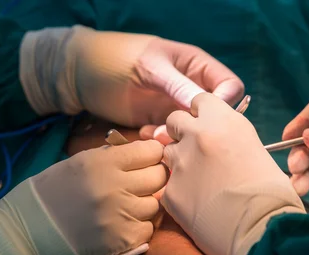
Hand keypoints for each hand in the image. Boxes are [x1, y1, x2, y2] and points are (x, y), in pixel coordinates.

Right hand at [0, 140, 166, 254]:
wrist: (25, 233)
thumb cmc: (49, 193)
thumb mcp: (78, 163)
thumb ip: (111, 158)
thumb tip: (141, 154)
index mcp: (103, 162)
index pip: (150, 152)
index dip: (152, 155)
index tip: (146, 161)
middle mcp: (115, 186)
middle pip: (159, 177)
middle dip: (154, 179)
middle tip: (141, 184)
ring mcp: (120, 215)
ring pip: (155, 205)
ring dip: (146, 204)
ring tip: (129, 206)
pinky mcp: (122, 241)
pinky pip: (147, 229)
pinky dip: (140, 227)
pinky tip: (123, 225)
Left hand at [20, 26, 243, 126]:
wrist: (79, 75)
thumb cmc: (114, 59)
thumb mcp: (149, 68)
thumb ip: (177, 85)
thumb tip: (204, 106)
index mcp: (196, 66)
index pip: (229, 87)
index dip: (224, 104)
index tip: (206, 118)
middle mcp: (190, 89)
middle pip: (215, 114)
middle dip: (200, 126)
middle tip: (178, 131)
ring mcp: (174, 109)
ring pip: (194, 131)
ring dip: (180, 136)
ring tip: (157, 134)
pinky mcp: (159, 125)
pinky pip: (173, 138)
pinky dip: (164, 141)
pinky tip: (147, 135)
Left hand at [161, 93, 304, 254]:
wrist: (261, 231)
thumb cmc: (272, 195)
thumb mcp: (259, 154)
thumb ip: (234, 142)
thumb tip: (225, 148)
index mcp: (224, 121)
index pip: (199, 100)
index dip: (202, 113)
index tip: (206, 125)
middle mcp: (198, 136)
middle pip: (174, 121)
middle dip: (181, 132)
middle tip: (195, 151)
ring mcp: (180, 164)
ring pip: (165, 153)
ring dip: (177, 162)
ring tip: (196, 182)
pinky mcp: (169, 192)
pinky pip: (166, 187)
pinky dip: (176, 194)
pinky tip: (194, 206)